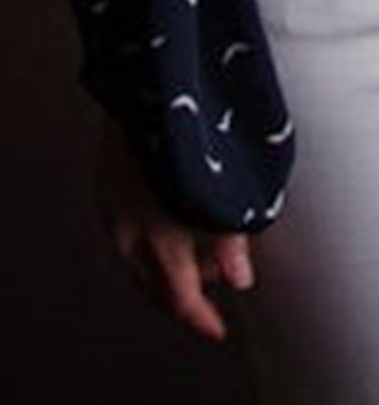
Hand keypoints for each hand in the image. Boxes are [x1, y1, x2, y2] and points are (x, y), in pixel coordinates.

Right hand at [94, 120, 254, 341]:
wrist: (151, 77)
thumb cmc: (197, 125)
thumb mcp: (224, 186)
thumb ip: (232, 236)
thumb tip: (242, 281)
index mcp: (160, 232)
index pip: (179, 296)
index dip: (200, 316)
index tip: (219, 328)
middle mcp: (130, 229)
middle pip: (155, 286)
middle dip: (187, 293)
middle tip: (220, 284)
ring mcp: (114, 208)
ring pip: (140, 263)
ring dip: (171, 268)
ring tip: (206, 250)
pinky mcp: (109, 186)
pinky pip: (129, 236)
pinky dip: (153, 244)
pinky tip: (177, 223)